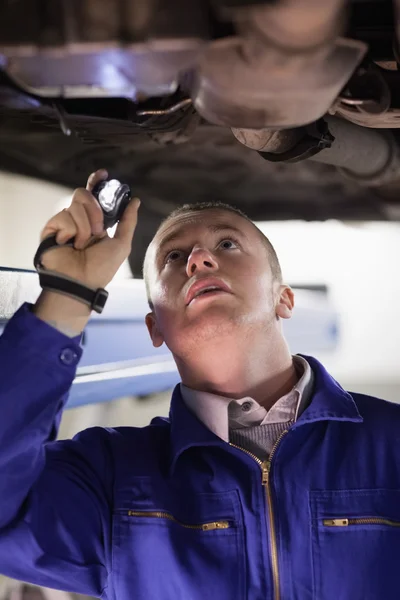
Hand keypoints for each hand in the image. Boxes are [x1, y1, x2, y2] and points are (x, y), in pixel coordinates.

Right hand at [39, 170, 139, 289]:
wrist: (81, 282)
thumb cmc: (101, 269)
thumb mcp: (122, 244)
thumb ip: (128, 221)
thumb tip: (135, 201)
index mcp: (96, 222)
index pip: (94, 196)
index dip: (97, 183)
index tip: (103, 175)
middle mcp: (80, 220)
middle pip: (84, 194)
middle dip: (95, 211)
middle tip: (99, 231)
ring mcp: (65, 223)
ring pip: (75, 204)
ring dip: (85, 226)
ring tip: (82, 245)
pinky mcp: (51, 228)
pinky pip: (64, 216)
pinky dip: (71, 231)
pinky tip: (69, 244)